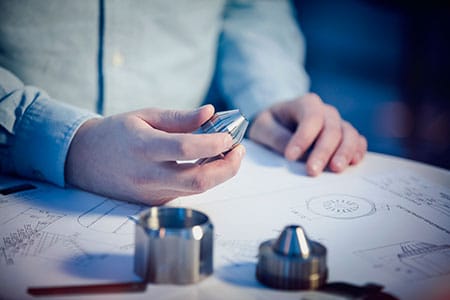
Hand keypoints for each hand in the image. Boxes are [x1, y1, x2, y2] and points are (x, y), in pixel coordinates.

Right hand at [65, 105, 244, 204]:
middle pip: (199, 180)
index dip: (214, 143)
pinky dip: (204, 178)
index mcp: (143, 147)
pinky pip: (187, 192)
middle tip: (239, 150)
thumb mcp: (144, 116)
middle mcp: (148, 176)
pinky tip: (208, 163)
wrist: (84, 160)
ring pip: (197, 189)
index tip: (230, 134)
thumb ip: (180, 117)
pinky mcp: (154, 202)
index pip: (187, 148)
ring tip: (227, 153)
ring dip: (220, 173)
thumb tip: (211, 113)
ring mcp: (151, 194)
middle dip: (228, 167)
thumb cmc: (115, 133)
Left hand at [248, 93, 366, 175]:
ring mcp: (337, 123)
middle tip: (312, 171)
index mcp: (305, 104)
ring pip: (349, 134)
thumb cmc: (271, 124)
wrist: (279, 124)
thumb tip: (291, 151)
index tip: (290, 157)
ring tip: (335, 169)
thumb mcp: (263, 127)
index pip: (311, 118)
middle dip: (323, 151)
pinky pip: (357, 140)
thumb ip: (275, 136)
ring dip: (344, 152)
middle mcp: (325, 111)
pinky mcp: (344, 136)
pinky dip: (357, 150)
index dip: (303, 137)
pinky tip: (353, 162)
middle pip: (331, 129)